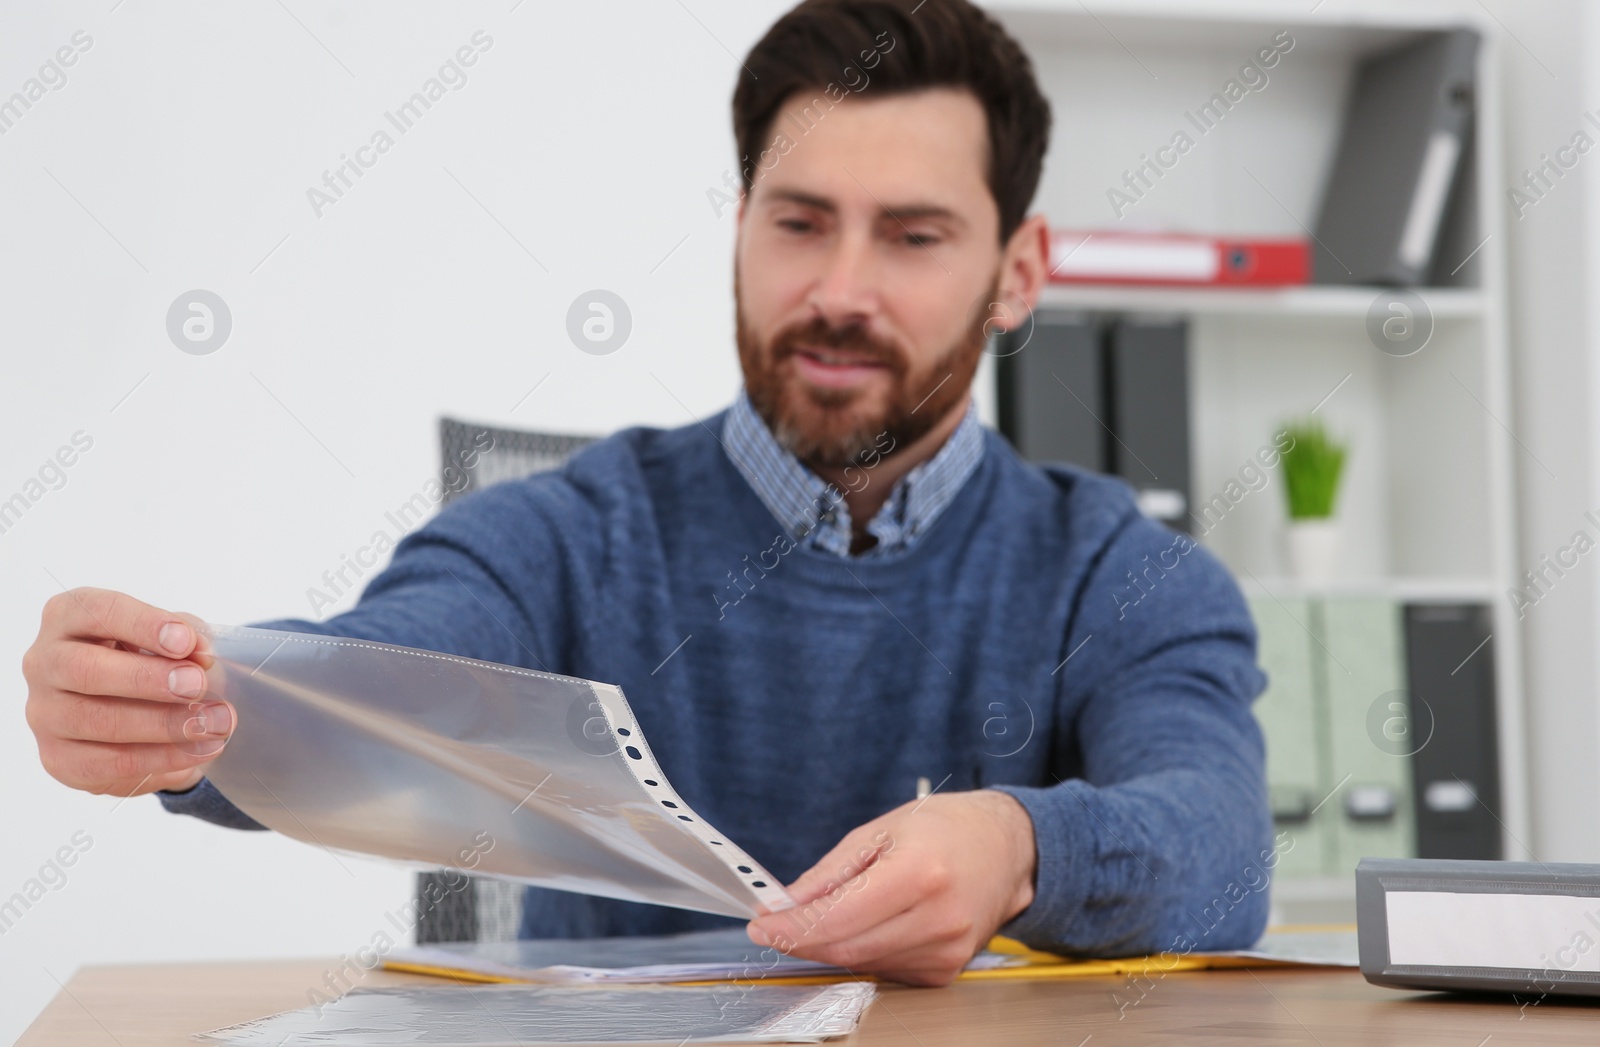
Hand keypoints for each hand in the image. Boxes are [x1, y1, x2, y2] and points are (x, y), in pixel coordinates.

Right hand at [23, 588, 230, 795]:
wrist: (141, 714)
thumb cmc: (150, 659)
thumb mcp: (171, 636)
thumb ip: (186, 636)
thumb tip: (200, 654)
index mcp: (67, 618)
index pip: (95, 611)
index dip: (142, 624)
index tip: (186, 642)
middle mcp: (44, 663)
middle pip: (84, 670)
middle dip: (147, 679)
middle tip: (197, 685)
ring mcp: (45, 714)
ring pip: (97, 721)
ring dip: (164, 724)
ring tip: (216, 722)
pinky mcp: (58, 759)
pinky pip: (109, 763)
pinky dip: (162, 757)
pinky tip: (201, 749)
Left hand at [746, 790, 1036, 985]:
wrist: (1007, 849)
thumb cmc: (947, 829)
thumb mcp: (881, 831)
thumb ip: (830, 873)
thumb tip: (787, 903)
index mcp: (921, 874)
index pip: (840, 918)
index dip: (793, 927)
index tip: (763, 923)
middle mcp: (938, 919)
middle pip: (847, 948)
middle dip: (803, 938)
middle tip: (778, 924)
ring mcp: (946, 950)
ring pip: (864, 963)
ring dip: (834, 944)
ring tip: (832, 912)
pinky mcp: (947, 970)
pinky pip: (886, 968)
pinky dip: (864, 950)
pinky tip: (870, 924)